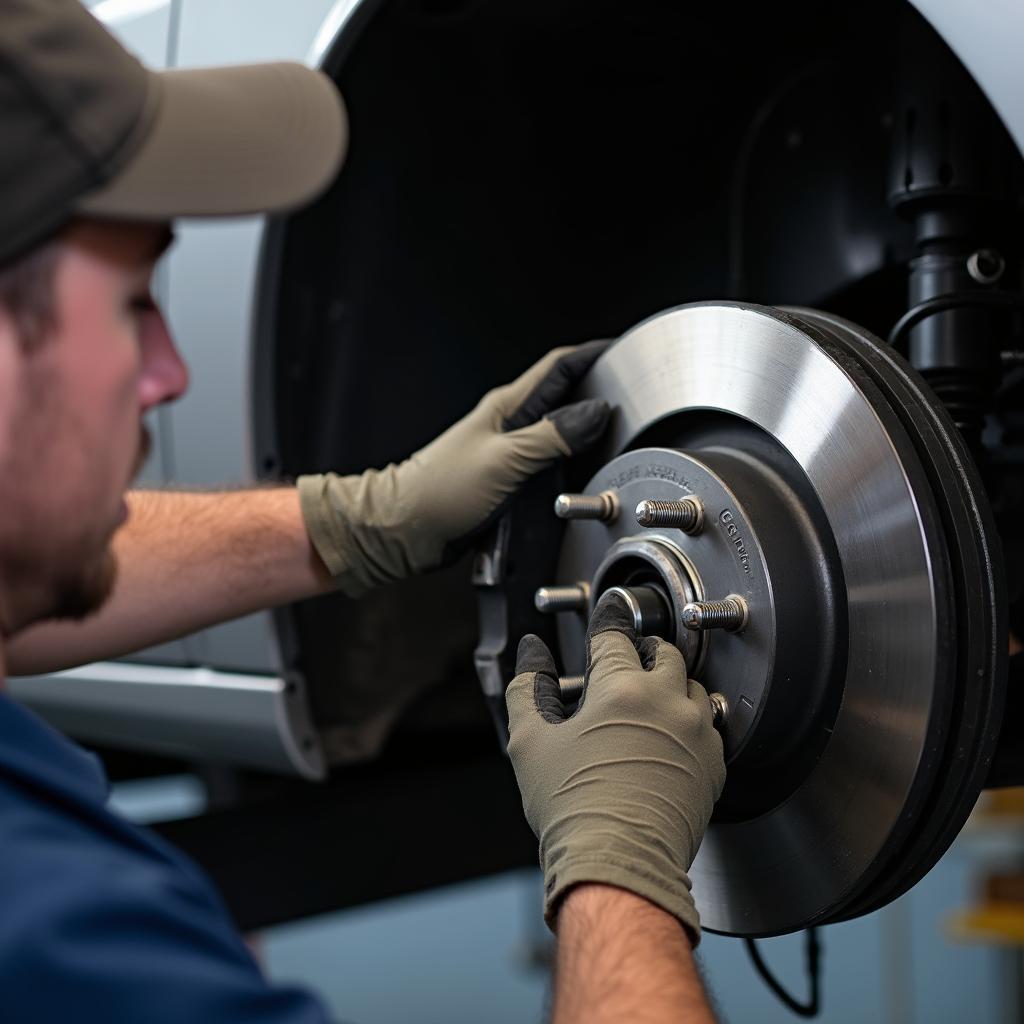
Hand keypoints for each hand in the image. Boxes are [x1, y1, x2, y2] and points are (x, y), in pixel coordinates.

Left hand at [297, 342, 609, 594]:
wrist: (403, 530)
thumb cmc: (439, 491)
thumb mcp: (505, 459)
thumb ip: (553, 436)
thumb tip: (596, 411)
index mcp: (508, 408)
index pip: (559, 366)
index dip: (592, 355)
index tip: (622, 351)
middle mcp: (510, 426)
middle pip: (564, 398)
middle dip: (598, 391)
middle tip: (631, 394)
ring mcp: (509, 453)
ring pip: (558, 434)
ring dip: (586, 432)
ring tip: (617, 433)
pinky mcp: (507, 481)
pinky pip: (548, 465)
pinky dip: (570, 465)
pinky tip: (583, 473)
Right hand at [505, 592, 725, 941]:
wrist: (618, 864)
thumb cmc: (573, 808)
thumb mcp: (530, 742)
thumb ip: (529, 687)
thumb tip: (532, 655)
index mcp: (621, 689)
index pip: (615, 635)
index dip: (606, 624)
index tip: (606, 620)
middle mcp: (667, 702)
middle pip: (663, 652)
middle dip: (643, 650)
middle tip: (626, 661)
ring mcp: (696, 733)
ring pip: (692, 685)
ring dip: (671, 683)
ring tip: (647, 700)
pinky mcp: (713, 765)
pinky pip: (710, 726)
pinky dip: (691, 721)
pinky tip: (669, 737)